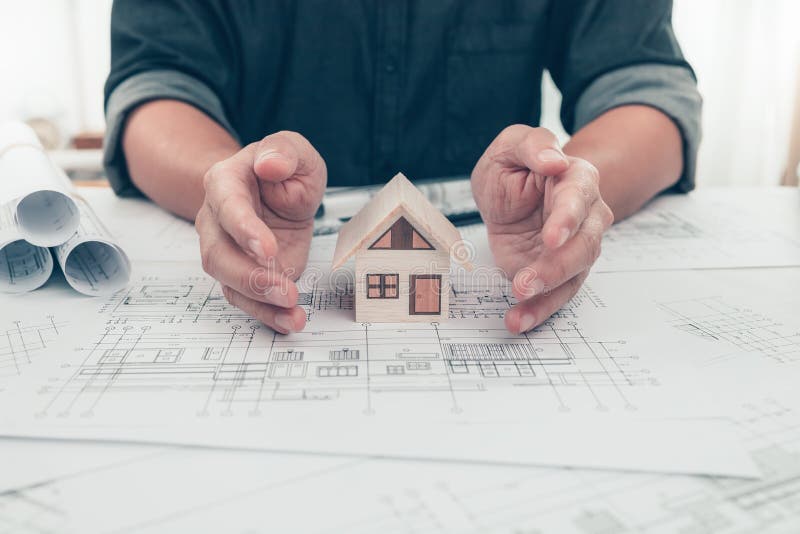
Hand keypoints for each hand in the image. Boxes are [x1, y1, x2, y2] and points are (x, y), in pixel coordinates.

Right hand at [196, 131, 326, 332]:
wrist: (279, 190)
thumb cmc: (283, 169)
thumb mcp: (294, 151)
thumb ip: (285, 151)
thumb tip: (270, 163)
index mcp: (225, 182)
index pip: (227, 206)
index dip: (245, 229)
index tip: (268, 248)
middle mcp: (216, 219)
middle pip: (218, 254)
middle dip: (251, 276)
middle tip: (285, 289)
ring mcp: (226, 250)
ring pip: (229, 282)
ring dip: (260, 301)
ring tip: (292, 310)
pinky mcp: (243, 273)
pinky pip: (246, 298)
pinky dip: (267, 314)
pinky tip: (289, 320)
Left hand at [471, 125, 613, 333]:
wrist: (507, 193)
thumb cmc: (513, 167)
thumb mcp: (511, 147)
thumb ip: (533, 145)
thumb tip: (555, 159)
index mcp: (577, 179)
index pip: (579, 200)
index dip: (567, 220)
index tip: (551, 238)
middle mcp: (585, 216)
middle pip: (584, 246)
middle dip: (556, 267)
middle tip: (525, 281)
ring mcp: (574, 247)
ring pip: (573, 275)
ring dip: (546, 294)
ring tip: (518, 305)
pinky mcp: (557, 272)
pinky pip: (555, 295)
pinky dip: (537, 311)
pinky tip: (518, 321)